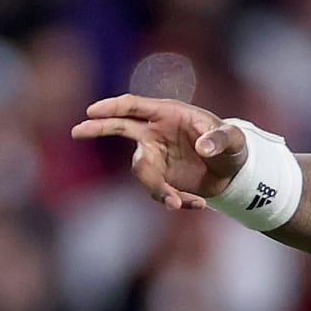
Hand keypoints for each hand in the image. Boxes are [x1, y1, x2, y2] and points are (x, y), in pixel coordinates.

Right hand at [71, 96, 249, 210]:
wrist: (233, 172)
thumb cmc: (231, 146)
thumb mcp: (233, 140)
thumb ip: (220, 139)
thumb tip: (203, 148)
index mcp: (168, 114)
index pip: (135, 106)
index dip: (113, 107)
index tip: (92, 111)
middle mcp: (155, 133)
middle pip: (120, 127)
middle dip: (98, 128)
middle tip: (77, 131)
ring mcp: (155, 156)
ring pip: (142, 171)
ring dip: (156, 189)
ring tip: (178, 205)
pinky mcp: (161, 179)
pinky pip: (159, 192)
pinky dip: (177, 200)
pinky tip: (199, 204)